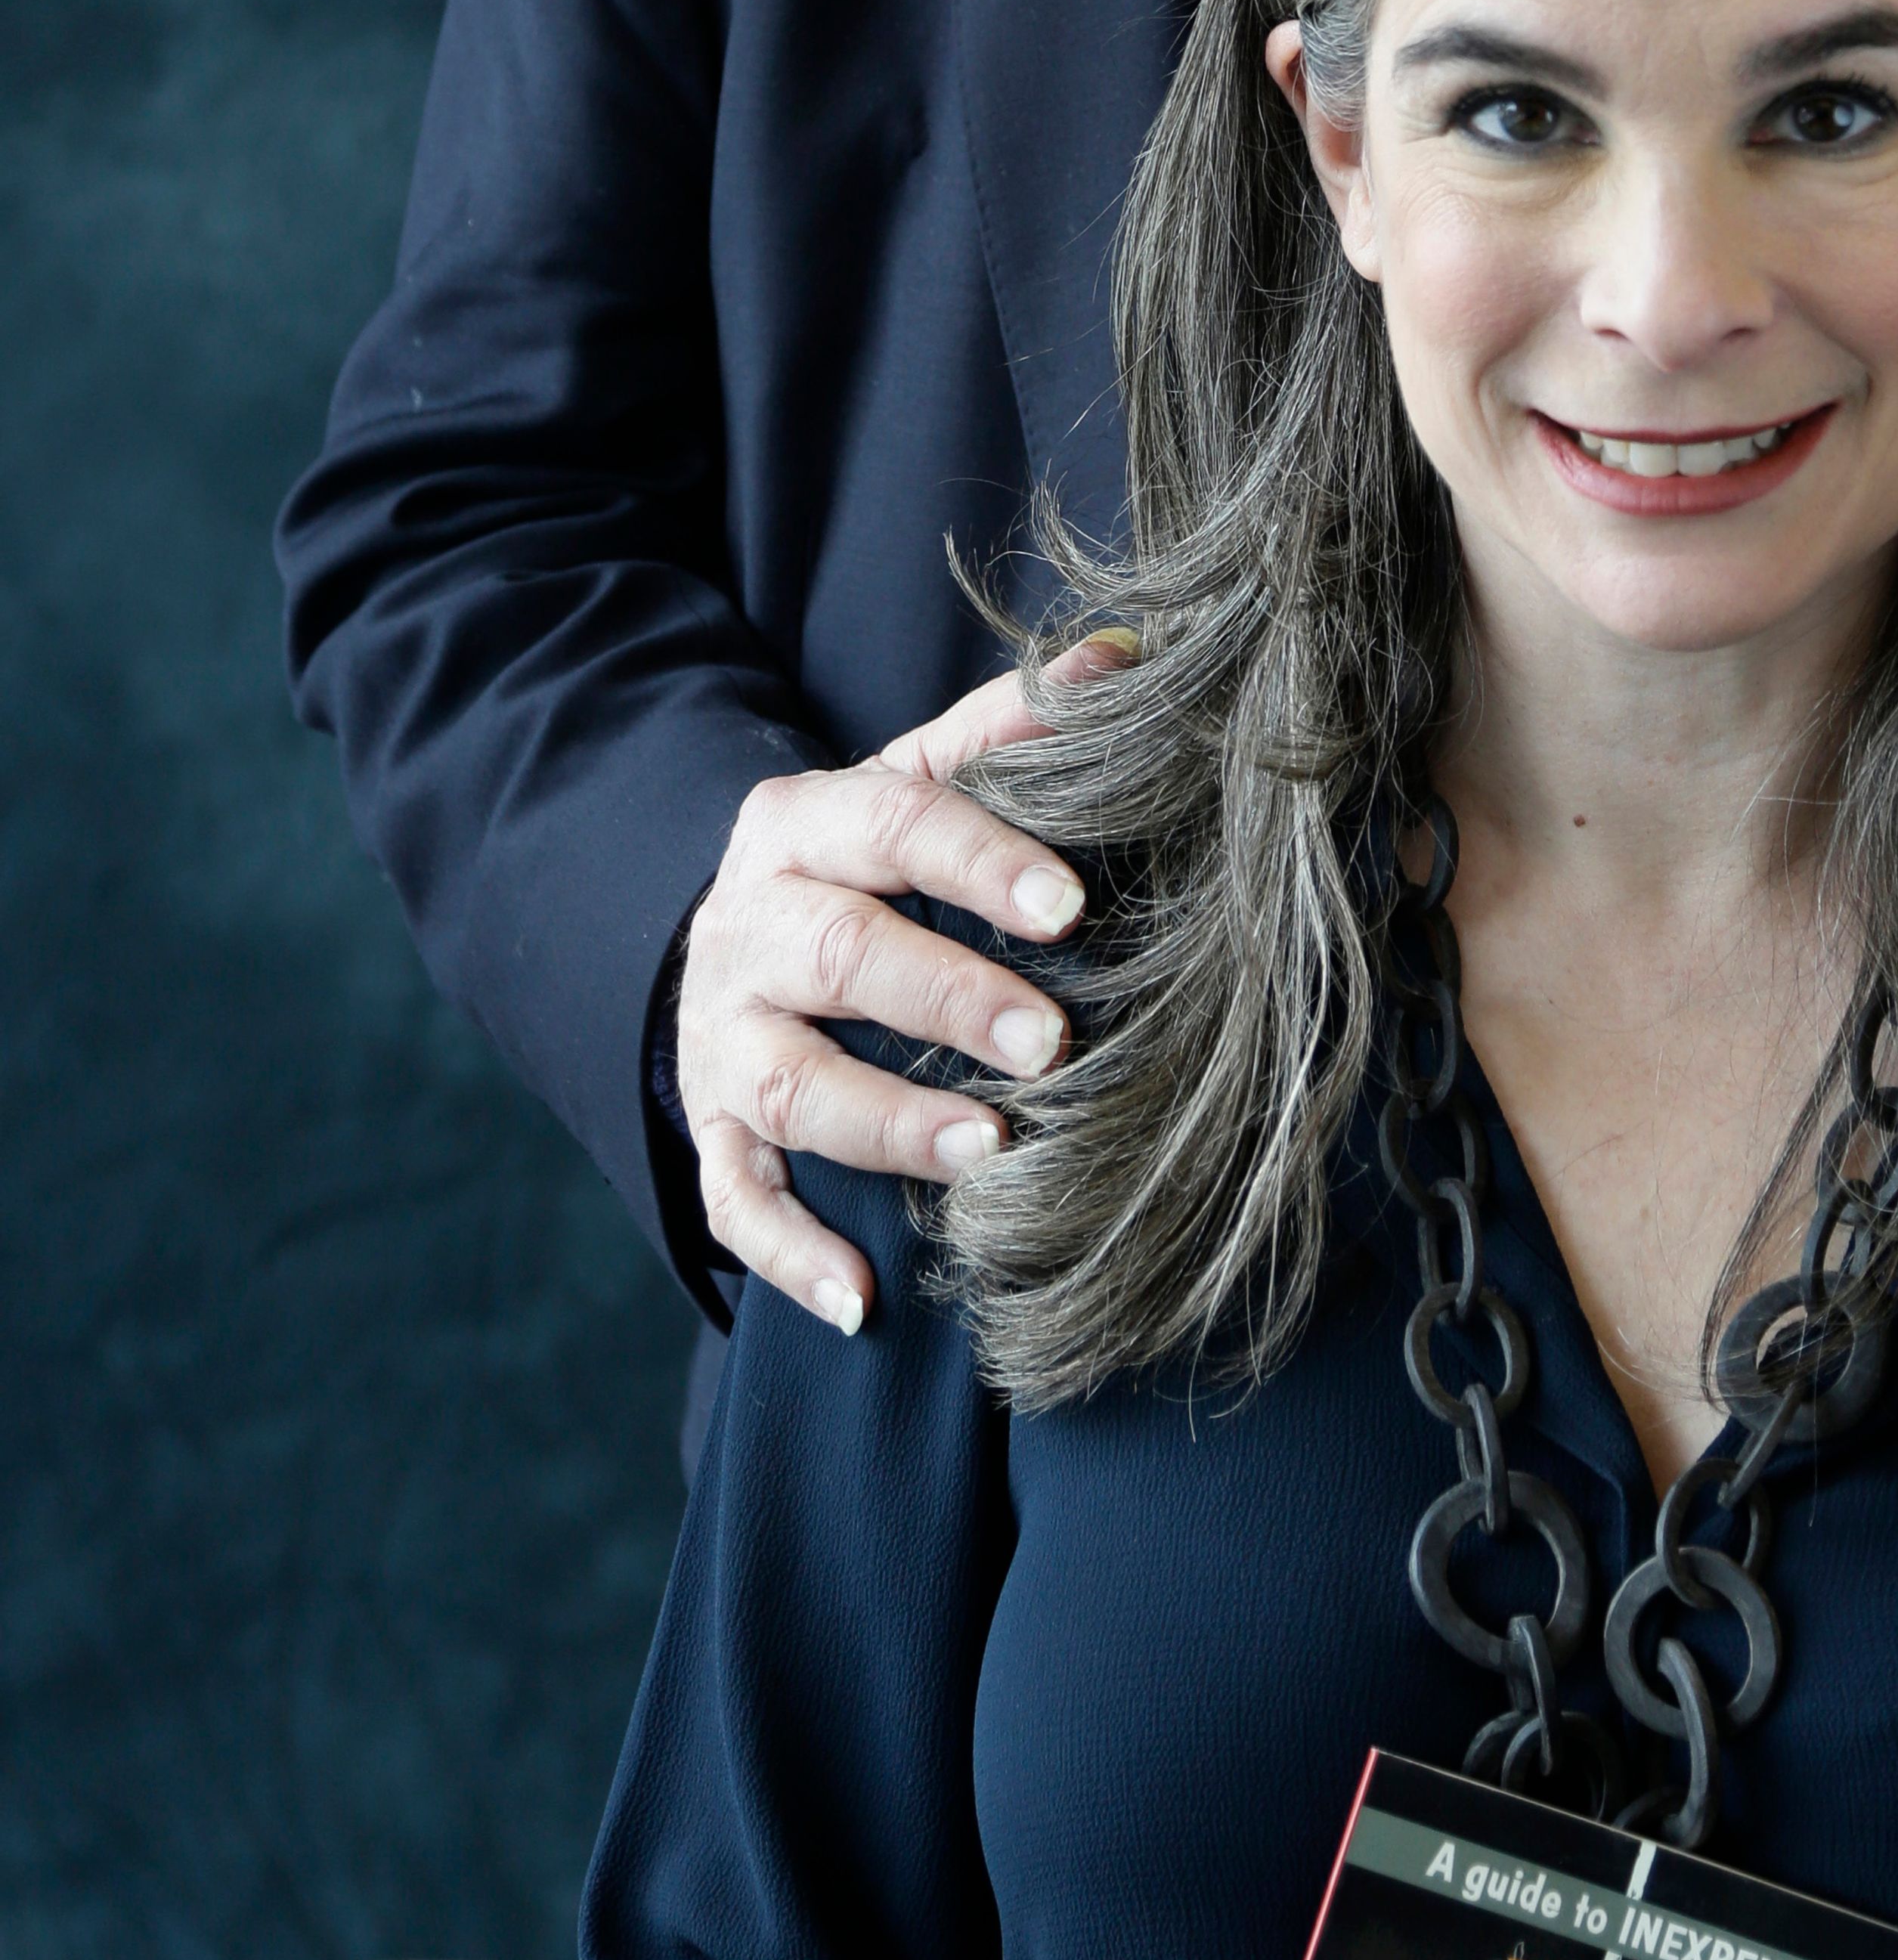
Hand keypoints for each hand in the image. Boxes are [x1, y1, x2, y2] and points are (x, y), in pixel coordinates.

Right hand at [679, 646, 1121, 1329]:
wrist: (725, 935)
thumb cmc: (858, 860)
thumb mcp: (913, 780)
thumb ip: (1009, 729)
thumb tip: (1126, 662)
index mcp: (803, 825)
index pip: (895, 828)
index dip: (979, 862)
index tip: (1069, 907)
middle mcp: (746, 927)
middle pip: (837, 957)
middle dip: (943, 997)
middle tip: (1049, 1042)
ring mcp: (719, 1037)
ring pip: (789, 1083)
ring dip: (887, 1122)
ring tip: (989, 1150)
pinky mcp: (709, 1127)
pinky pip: (733, 1196)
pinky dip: (788, 1252)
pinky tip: (864, 1297)